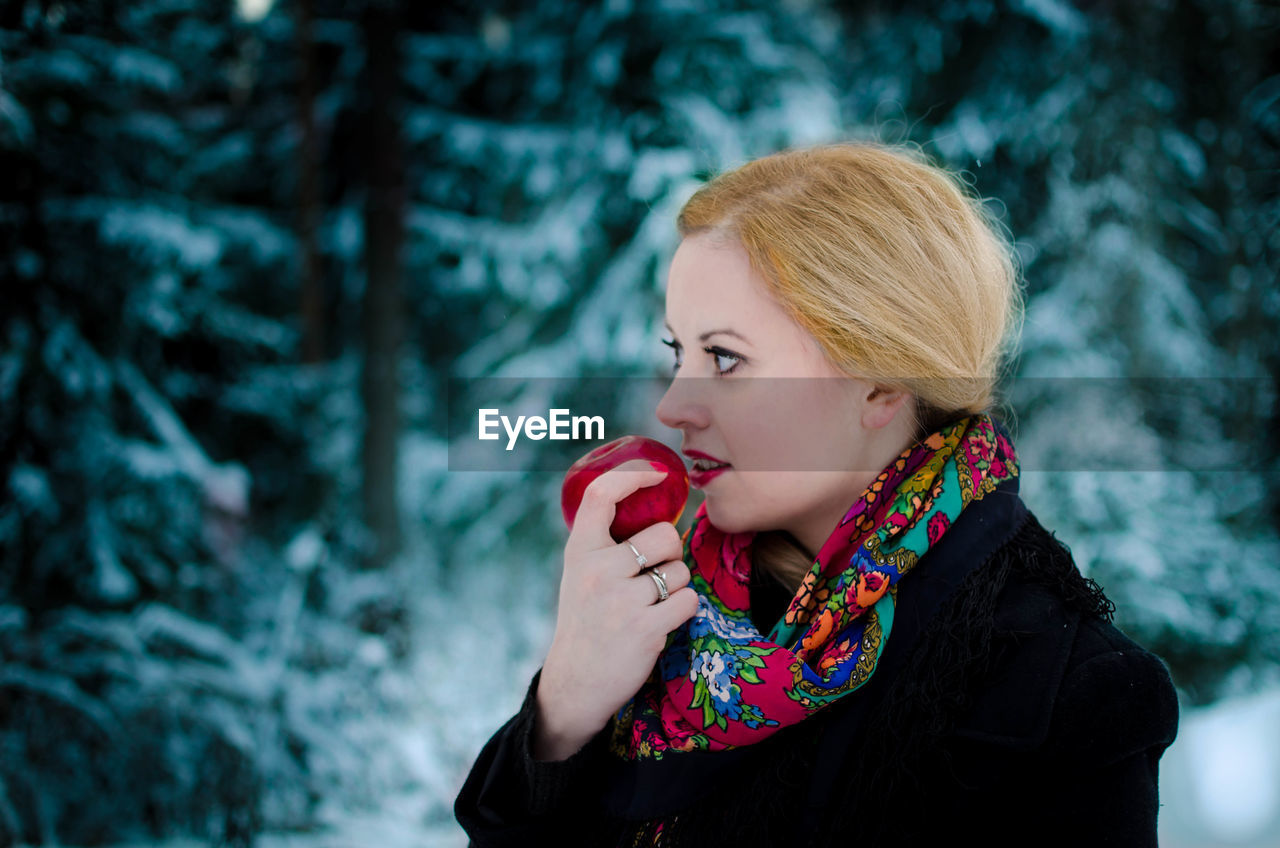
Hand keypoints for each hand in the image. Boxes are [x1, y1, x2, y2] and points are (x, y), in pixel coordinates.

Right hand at [532, 459, 697, 760]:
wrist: (574, 683)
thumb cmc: (586, 623)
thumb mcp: (580, 575)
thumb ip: (606, 545)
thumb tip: (655, 508)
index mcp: (580, 551)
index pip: (602, 495)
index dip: (634, 476)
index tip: (658, 476)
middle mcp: (598, 570)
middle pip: (664, 534)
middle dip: (672, 552)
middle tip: (657, 572)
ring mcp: (621, 599)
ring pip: (679, 571)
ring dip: (676, 587)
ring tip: (651, 605)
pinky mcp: (645, 628)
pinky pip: (688, 600)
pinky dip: (683, 609)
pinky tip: (662, 621)